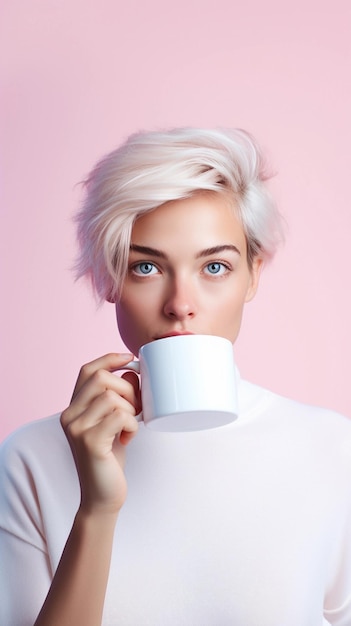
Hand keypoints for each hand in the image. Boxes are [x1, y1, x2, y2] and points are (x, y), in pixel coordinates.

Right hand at [60, 353, 140, 514]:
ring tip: (129, 427)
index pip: (87, 370)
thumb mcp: (114, 422)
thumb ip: (119, 397)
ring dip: (130, 409)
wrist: (102, 497)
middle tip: (135, 410)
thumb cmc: (110, 458)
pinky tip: (128, 438)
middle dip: (127, 389)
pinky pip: (119, 416)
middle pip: (102, 379)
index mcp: (73, 408)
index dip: (109, 359)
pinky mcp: (89, 442)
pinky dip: (131, 424)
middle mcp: (69, 415)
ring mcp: (76, 428)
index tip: (130, 358)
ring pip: (112, 396)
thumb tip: (132, 370)